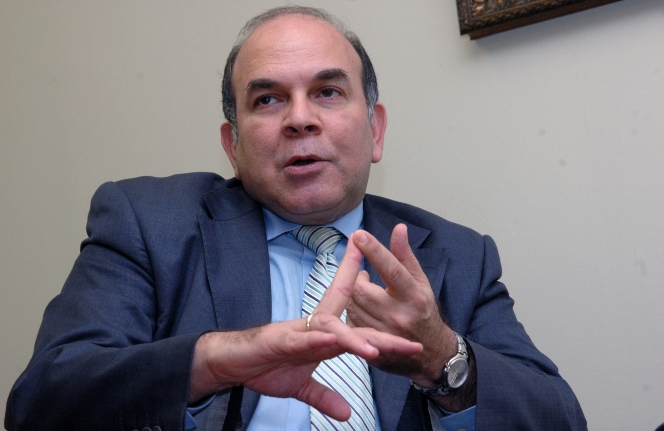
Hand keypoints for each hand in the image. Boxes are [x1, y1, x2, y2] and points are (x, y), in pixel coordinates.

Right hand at [189, 233, 421, 420]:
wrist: (233, 362)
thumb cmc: (265, 366)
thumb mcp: (301, 387)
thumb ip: (325, 396)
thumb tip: (347, 413)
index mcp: (323, 337)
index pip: (355, 323)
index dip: (381, 320)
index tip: (405, 317)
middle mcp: (317, 329)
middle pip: (355, 321)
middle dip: (383, 325)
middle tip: (412, 331)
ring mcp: (301, 332)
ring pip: (336, 328)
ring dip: (359, 339)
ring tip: (379, 351)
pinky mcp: (284, 339)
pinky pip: (308, 339)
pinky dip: (324, 341)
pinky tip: (339, 342)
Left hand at [347, 224, 457, 386]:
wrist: (431, 355)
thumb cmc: (423, 311)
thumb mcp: (420, 282)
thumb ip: (405, 256)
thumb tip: (399, 228)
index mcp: (414, 296)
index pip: (392, 269)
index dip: (374, 251)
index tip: (358, 234)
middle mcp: (399, 316)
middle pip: (361, 290)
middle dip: (355, 278)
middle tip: (361, 273)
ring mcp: (383, 334)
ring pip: (352, 306)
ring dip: (352, 293)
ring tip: (363, 289)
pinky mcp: (371, 347)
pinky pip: (350, 322)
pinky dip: (352, 310)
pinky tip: (361, 308)